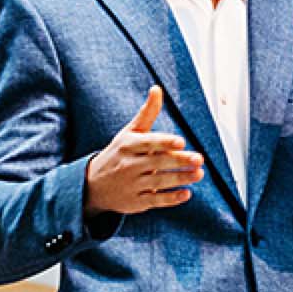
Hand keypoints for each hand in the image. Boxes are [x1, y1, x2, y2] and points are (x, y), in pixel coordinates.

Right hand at [82, 86, 203, 218]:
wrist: (93, 185)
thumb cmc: (118, 153)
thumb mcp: (129, 132)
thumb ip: (147, 113)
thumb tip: (157, 89)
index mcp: (128, 146)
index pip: (148, 143)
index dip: (165, 142)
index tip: (181, 141)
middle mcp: (128, 165)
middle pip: (157, 163)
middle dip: (179, 161)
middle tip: (199, 159)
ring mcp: (132, 185)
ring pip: (158, 182)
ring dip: (180, 178)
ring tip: (199, 174)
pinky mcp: (135, 202)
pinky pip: (155, 201)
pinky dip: (170, 198)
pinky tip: (186, 193)